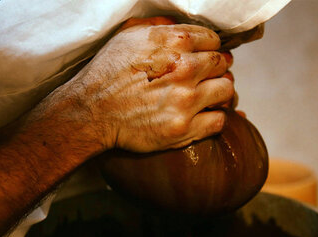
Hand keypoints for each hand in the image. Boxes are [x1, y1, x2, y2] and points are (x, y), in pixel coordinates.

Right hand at [66, 22, 233, 151]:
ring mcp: (185, 101)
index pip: (213, 40)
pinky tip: (205, 115)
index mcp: (174, 42)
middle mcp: (184, 69)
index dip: (210, 49)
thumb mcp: (128, 36)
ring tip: (210, 96)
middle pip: (222, 64)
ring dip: (220, 92)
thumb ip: (159, 26)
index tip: (205, 57)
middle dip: (217, 69)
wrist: (91, 112)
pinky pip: (218, 121)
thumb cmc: (107, 73)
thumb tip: (180, 26)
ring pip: (226, 90)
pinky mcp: (182, 128)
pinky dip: (215, 117)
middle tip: (209, 76)